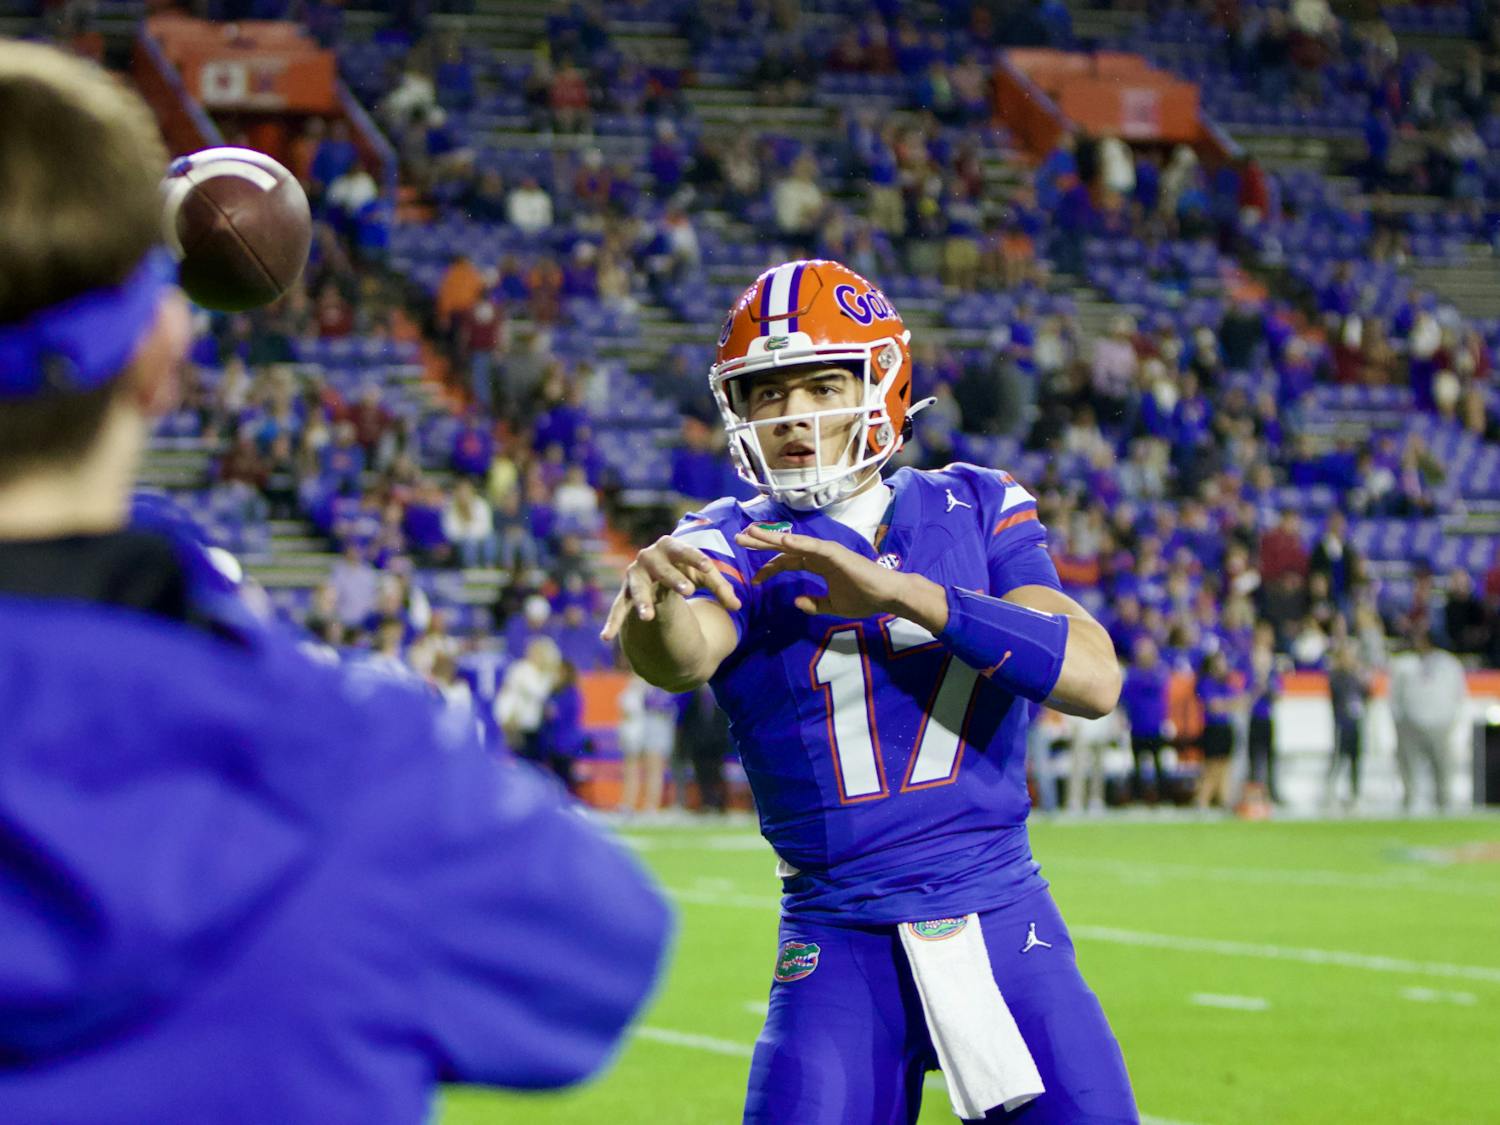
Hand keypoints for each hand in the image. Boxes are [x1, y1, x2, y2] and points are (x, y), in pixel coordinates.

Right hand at [600, 534, 741, 640]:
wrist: (659, 573)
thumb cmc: (686, 570)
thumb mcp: (705, 577)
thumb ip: (722, 590)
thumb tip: (738, 607)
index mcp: (670, 547)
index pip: (683, 550)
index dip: (695, 558)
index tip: (708, 567)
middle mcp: (648, 558)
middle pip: (660, 567)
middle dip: (672, 577)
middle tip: (688, 590)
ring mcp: (634, 576)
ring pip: (637, 588)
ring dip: (642, 601)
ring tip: (648, 618)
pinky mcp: (625, 594)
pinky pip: (619, 608)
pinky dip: (613, 622)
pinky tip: (605, 638)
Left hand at [735, 525, 905, 618]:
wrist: (887, 596)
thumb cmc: (865, 598)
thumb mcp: (833, 606)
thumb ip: (815, 603)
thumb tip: (796, 602)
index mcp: (818, 565)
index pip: (788, 562)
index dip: (770, 568)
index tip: (754, 579)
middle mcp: (819, 554)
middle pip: (785, 547)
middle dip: (761, 543)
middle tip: (739, 538)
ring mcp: (826, 551)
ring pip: (793, 542)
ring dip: (772, 537)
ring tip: (751, 532)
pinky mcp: (835, 553)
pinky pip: (812, 546)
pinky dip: (797, 542)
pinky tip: (781, 540)